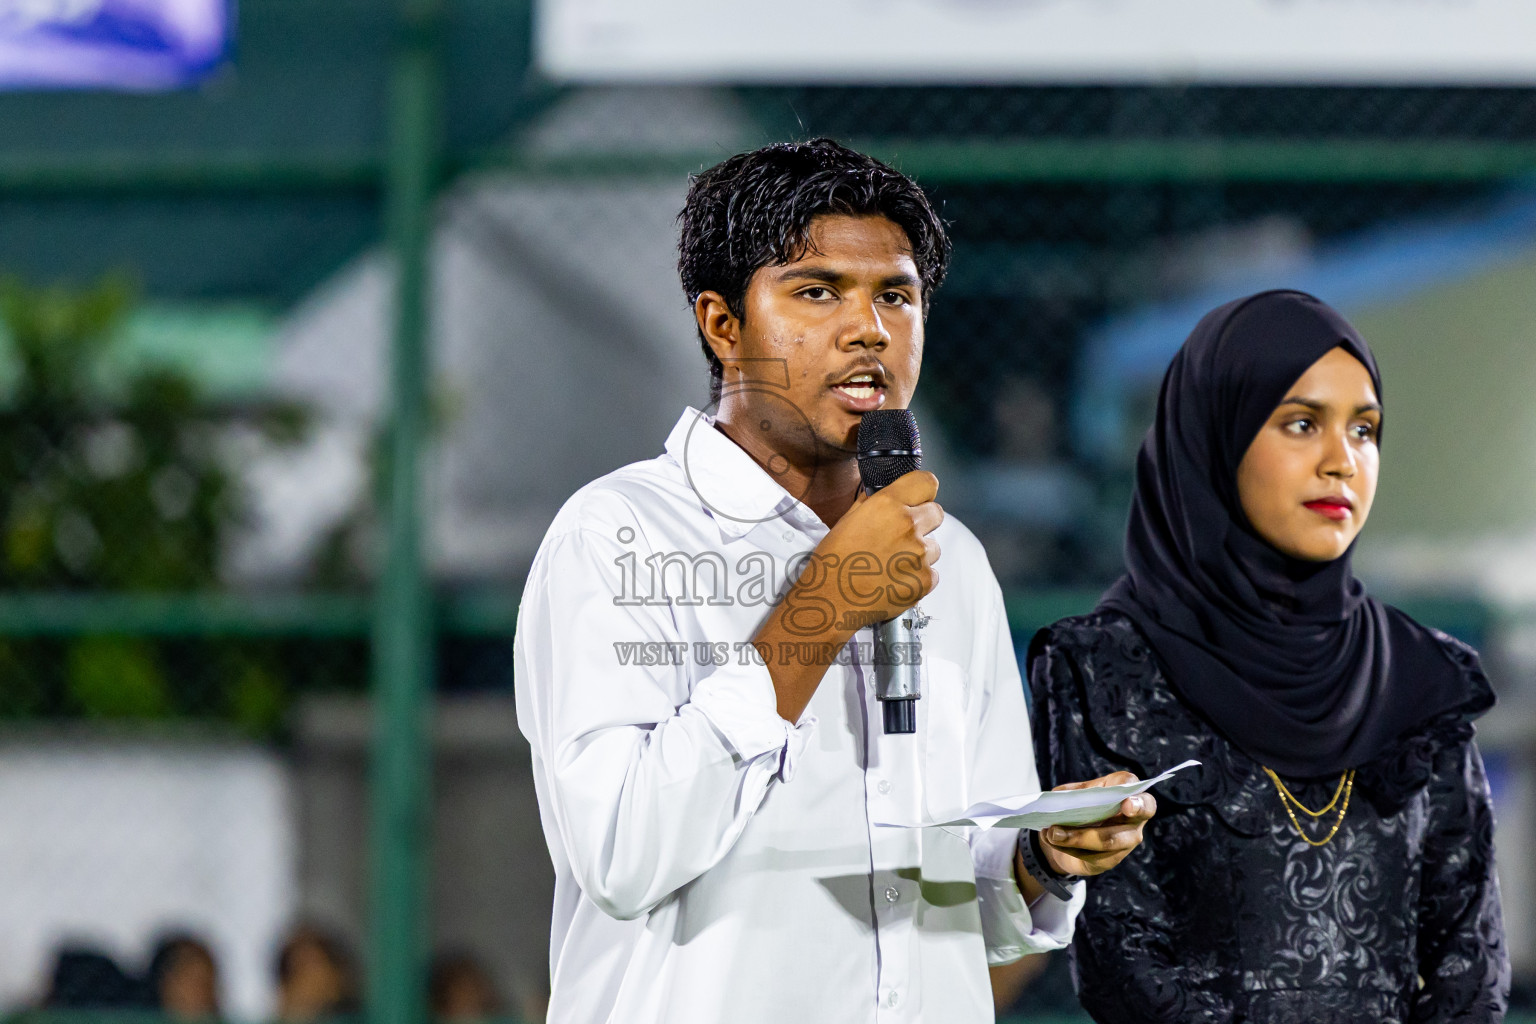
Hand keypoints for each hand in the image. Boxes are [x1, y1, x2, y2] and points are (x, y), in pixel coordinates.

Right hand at [753, 470, 941, 722]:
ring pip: (934, 547)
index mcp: (888, 505)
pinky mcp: (925, 580)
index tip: (918, 499)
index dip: (924, 491)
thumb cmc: (832, 560)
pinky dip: (918, 577)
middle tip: (903, 537)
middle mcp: (908, 525)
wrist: (831, 600)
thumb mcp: (847, 521)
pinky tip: (896, 581)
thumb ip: (870, 506)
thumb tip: (881, 498)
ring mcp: (920, 554)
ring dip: (920, 553)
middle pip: (937, 513)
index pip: (927, 482)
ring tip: (894, 565)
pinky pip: (933, 573)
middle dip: (924, 522)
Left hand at [1038, 772, 1155, 876]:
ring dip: (1075, 837)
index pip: (1145, 802)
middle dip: (1096, 827)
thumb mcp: (1080, 792)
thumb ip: (1076, 791)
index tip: (1126, 803)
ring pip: (1105, 842)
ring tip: (1052, 832)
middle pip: (1123, 830)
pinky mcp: (1109, 860)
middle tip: (1070, 826)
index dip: (1138, 803)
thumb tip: (1063, 798)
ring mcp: (1125, 844)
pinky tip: (1051, 838)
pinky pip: (1091, 856)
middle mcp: (1135, 823)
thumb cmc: (1085, 804)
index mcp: (1132, 798)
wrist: (1075, 832)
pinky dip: (1067, 846)